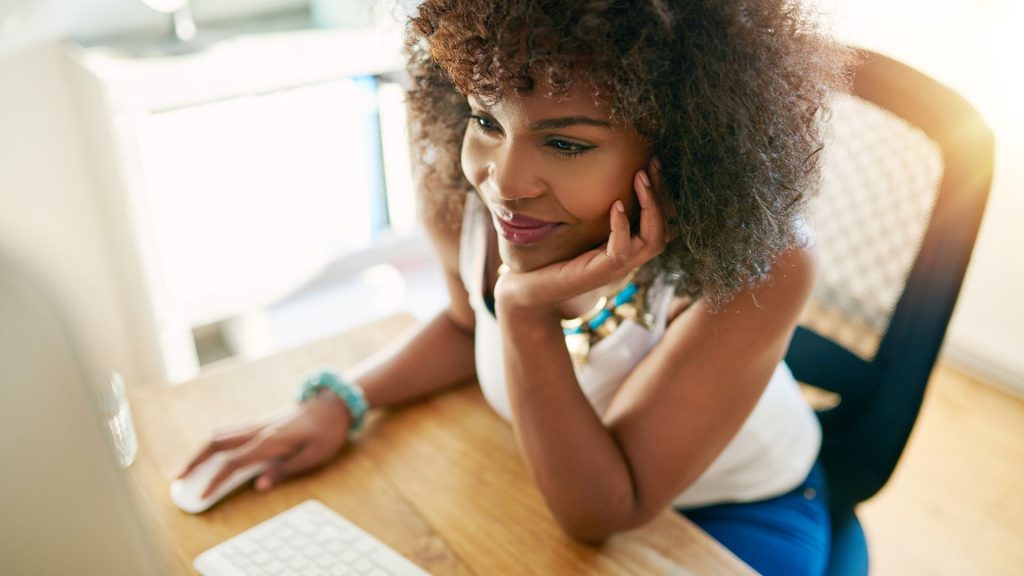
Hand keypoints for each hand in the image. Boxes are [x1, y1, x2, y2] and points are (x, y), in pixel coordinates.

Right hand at [175, 393, 351, 497]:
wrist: (334, 404)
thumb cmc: (328, 432)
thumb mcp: (314, 456)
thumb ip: (285, 470)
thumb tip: (259, 486)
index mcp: (271, 440)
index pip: (234, 462)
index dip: (215, 479)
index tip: (200, 495)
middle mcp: (258, 429)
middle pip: (216, 443)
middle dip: (194, 460)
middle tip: (176, 478)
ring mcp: (257, 424)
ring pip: (219, 435)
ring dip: (199, 451)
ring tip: (184, 469)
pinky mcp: (259, 423)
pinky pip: (229, 433)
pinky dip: (213, 445)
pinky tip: (206, 456)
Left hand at [495, 157, 666, 311]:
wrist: (529, 290)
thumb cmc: (552, 258)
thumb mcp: (580, 231)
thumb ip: (597, 214)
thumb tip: (603, 179)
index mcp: (627, 249)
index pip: (660, 223)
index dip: (661, 194)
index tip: (652, 163)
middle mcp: (628, 260)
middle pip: (664, 230)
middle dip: (661, 195)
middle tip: (651, 165)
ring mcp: (616, 269)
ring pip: (653, 241)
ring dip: (651, 208)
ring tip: (640, 179)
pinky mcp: (599, 272)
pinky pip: (622, 250)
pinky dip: (622, 226)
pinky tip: (615, 205)